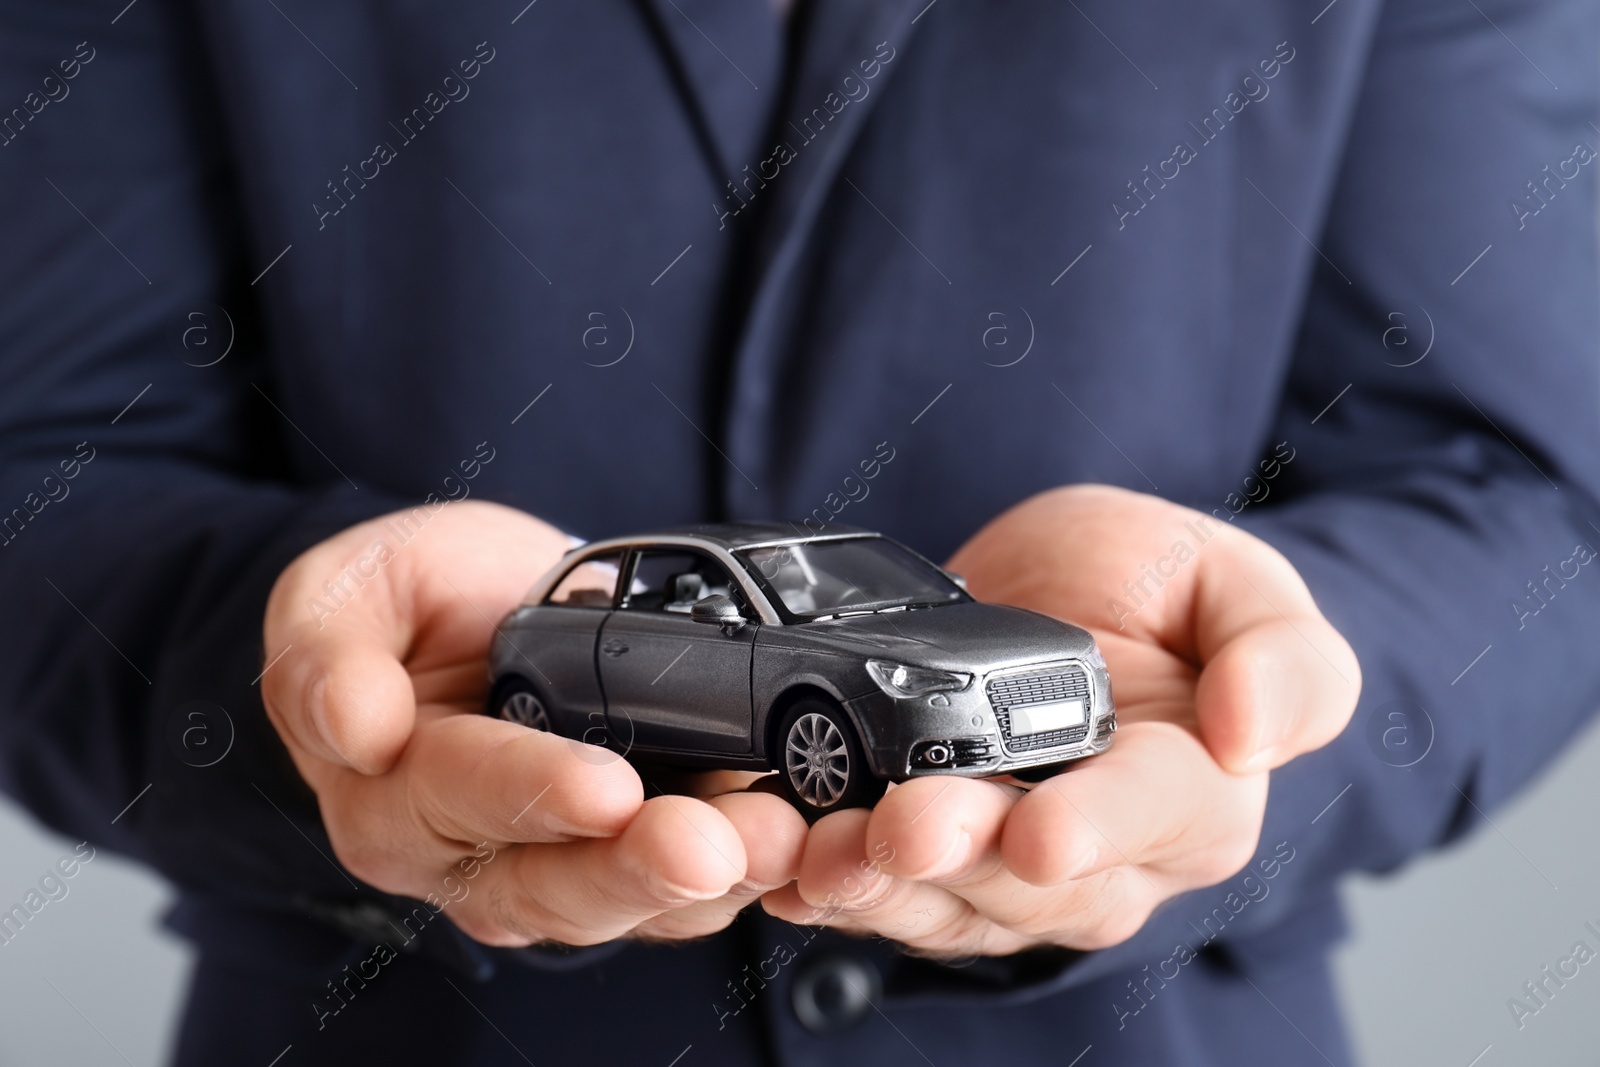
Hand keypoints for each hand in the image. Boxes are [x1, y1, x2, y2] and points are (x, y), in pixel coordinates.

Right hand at [262, 501, 806, 945]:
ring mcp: (562, 868)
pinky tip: (805, 841)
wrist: (496, 607)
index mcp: (395, 793)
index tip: (605, 786)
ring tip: (777, 840)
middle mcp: (475, 856)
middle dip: (640, 867)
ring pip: (636, 900)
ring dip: (713, 879)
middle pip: (557, 883)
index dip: (532, 791)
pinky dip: (753, 871)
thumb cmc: (415, 602)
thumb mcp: (346, 591)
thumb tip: (354, 728)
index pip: (462, 797)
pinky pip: (694, 887)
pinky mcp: (637, 858)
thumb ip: (326, 653)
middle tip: (714, 843)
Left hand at [762, 485, 1358, 954]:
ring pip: (942, 898)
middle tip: (903, 828)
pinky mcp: (927, 864)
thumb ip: (1281, 658)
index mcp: (1193, 793)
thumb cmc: (1163, 592)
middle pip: (1029, 876)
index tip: (1040, 834)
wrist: (1064, 595)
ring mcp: (1004, 870)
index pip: (1154, 818)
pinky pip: (876, 888)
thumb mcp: (1238, 586)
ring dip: (873, 881)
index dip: (1097, 828)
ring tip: (816, 853)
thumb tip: (1255, 736)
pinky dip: (819, 880)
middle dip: (960, 855)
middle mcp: (1101, 856)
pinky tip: (775, 864)